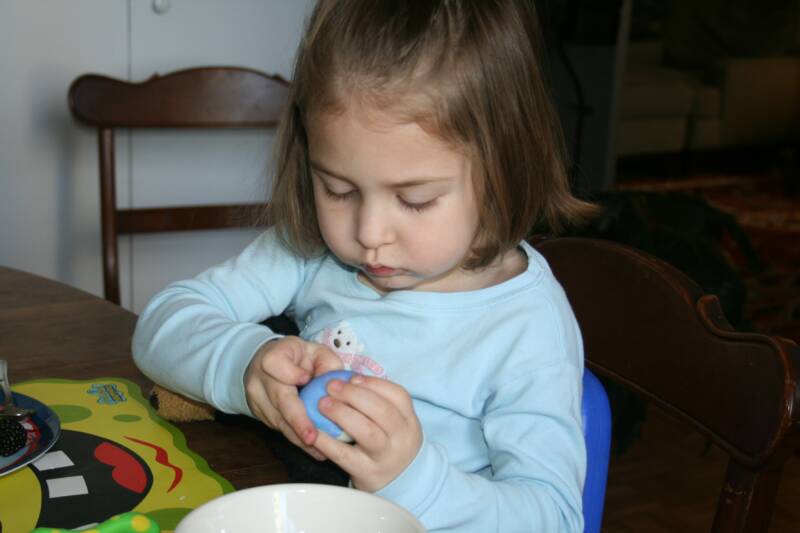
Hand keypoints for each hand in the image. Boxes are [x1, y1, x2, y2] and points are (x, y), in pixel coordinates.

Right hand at [244, 336, 342, 459]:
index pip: (275, 363)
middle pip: (278, 399)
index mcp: (272, 356)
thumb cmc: (299, 357)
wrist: (269, 363)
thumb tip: (337, 388)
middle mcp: (259, 378)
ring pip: (278, 420)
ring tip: (319, 450)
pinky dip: (297, 439)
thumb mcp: (315, 351)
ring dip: (299, 437)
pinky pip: (279, 429)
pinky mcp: (260, 415)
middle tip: (312, 437)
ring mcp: (256, 399)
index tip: (306, 378)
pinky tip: (313, 450)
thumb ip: (327, 364)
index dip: (291, 373)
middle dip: (297, 420)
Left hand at [312, 375, 421, 491]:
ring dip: (342, 413)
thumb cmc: (391, 442)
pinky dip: (327, 442)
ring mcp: (385, 456)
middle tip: (331, 386)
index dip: (373, 383)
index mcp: (409, 420)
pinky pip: (344, 455)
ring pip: (366, 431)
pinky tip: (313, 432)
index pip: (398, 395)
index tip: (352, 378)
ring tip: (322, 403)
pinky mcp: (366, 473)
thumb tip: (347, 380)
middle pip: (382, 411)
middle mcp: (402, 437)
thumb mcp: (396, 422)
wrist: (401, 481)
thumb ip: (378, 402)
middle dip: (354, 394)